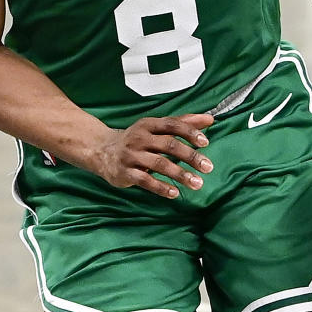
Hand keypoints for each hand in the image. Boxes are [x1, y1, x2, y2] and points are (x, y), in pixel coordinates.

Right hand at [93, 113, 214, 198]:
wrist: (102, 151)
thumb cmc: (136, 139)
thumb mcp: (156, 127)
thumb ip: (183, 123)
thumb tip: (209, 119)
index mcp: (149, 125)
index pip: (172, 125)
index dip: (189, 132)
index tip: (205, 142)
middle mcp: (140, 138)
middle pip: (168, 145)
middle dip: (190, 156)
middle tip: (207, 167)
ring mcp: (132, 155)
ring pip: (159, 164)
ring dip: (180, 174)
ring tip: (197, 183)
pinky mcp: (125, 172)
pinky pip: (145, 180)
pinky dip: (161, 187)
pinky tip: (174, 192)